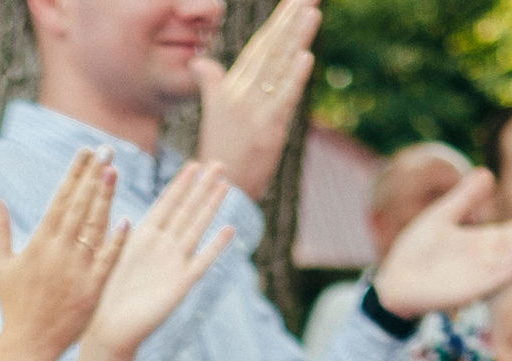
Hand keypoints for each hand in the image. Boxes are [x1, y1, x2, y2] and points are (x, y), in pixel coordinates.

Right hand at [0, 148, 122, 360]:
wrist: (29, 344)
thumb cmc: (13, 305)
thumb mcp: (0, 266)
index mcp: (39, 243)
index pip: (61, 199)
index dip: (75, 174)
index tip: (86, 152)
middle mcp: (60, 252)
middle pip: (80, 206)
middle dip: (94, 175)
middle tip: (107, 150)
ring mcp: (78, 269)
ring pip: (96, 226)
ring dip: (106, 198)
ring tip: (115, 171)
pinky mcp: (93, 288)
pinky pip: (108, 259)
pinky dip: (117, 240)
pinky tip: (126, 219)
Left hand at [86, 162, 235, 354]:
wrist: (109, 328)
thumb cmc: (103, 293)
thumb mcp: (109, 252)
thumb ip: (116, 228)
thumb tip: (107, 205)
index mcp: (143, 236)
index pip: (167, 203)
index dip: (181, 184)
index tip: (194, 164)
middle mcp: (162, 246)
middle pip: (186, 210)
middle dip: (202, 187)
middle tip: (219, 163)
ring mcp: (174, 264)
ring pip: (196, 229)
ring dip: (210, 207)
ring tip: (225, 185)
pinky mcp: (180, 284)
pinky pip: (201, 262)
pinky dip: (214, 247)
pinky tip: (228, 230)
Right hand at [192, 0, 317, 202]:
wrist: (219, 191)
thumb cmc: (219, 154)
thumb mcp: (214, 115)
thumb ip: (212, 84)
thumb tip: (200, 62)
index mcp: (233, 87)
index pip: (259, 47)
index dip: (278, 23)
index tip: (295, 2)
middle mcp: (243, 94)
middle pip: (270, 49)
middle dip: (289, 19)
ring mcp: (256, 111)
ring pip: (278, 68)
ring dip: (296, 38)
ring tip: (312, 10)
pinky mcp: (267, 130)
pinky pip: (282, 99)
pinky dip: (294, 78)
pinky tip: (305, 56)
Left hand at [373, 170, 511, 321]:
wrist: (393, 281)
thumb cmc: (417, 252)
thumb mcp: (442, 216)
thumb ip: (464, 198)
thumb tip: (486, 172)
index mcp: (486, 242)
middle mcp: (489, 259)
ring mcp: (480, 276)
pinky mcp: (467, 291)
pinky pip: (492, 281)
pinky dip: (509, 270)